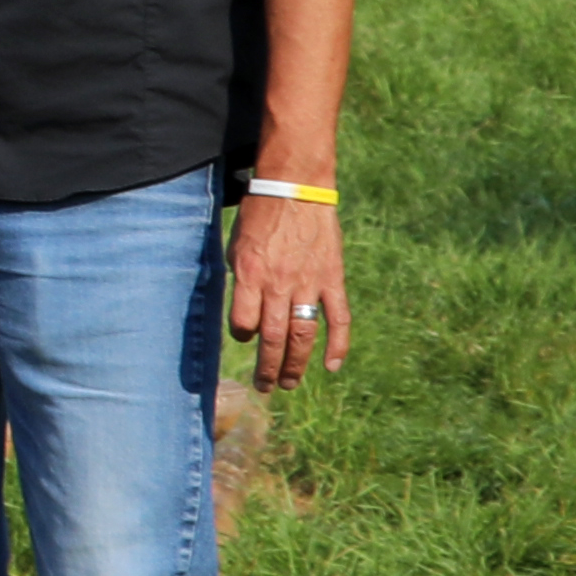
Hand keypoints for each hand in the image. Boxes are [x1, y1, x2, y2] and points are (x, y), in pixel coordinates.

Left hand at [224, 191, 347, 390]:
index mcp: (250, 275)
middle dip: (268, 367)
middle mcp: (278, 284)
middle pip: (273, 338)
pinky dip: (337, 345)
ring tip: (289, 383)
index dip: (241, 335)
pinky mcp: (332, 279)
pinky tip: (331, 366)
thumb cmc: (259, 217)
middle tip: (265, 386)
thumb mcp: (237, 247)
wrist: (295, 189)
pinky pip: (338, 319)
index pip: (243, 322)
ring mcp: (308, 283)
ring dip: (296, 364)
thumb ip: (241, 281)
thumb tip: (244, 313)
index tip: (244, 336)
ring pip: (303, 335)